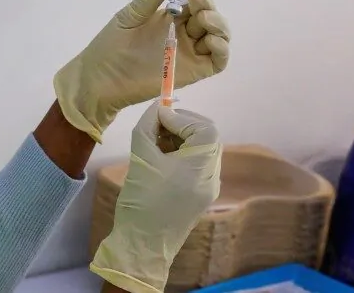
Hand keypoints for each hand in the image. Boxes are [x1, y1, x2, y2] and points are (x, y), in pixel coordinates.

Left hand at [53, 0, 229, 141]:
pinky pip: (217, 61)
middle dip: (207, 1)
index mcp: (171, 16)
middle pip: (209, 14)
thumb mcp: (131, 15)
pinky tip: (210, 39)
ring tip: (202, 16)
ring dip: (217, 22)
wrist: (100, 79)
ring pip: (218, 35)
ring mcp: (190, 52)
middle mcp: (184, 32)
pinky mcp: (192, 72)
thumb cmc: (111, 46)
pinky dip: (221, 48)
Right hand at [90, 103, 221, 292]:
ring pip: (201, 150)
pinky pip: (196, 165)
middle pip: (207, 137)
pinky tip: (160, 157)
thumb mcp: (140, 158)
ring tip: (155, 141)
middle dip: (182, 125)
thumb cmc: (141, 201)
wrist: (141, 246)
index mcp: (203, 168)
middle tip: (157, 124)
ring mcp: (208, 188)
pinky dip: (181, 154)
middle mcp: (212, 177)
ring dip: (180, 139)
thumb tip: (157, 107)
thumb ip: (148, 127)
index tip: (157, 117)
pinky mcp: (199, 196)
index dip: (182, 117)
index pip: (204, 128)